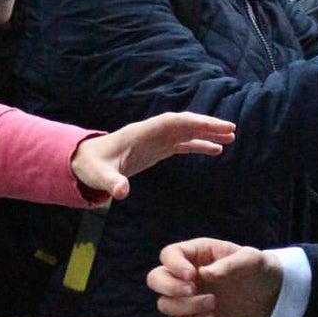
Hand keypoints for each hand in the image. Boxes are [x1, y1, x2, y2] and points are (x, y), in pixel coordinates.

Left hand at [70, 111, 235, 199]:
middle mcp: (153, 132)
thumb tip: (121, 194)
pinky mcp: (159, 149)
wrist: (86, 162)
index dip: (193, 122)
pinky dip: (200, 144)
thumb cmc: (92, 167)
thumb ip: (112, 183)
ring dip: (208, 133)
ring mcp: (157, 139)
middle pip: (185, 123)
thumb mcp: (99, 176)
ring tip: (231, 137)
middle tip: (231, 129)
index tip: (213, 126)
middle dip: (207, 125)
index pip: (172, 122)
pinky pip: (184, 143)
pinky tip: (216, 150)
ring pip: (187, 132)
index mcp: (142, 133)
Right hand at [147, 238, 282, 316]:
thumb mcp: (253, 260)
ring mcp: (191, 296)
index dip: (174, 265)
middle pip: (156, 279)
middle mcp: (189, 274)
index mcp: (199, 253)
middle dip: (169, 288)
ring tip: (213, 303)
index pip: (170, 254)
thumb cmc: (260, 269)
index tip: (191, 276)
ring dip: (185, 307)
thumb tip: (206, 273)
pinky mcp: (197, 316)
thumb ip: (231, 263)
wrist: (271, 294)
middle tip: (193, 290)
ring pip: (165, 304)